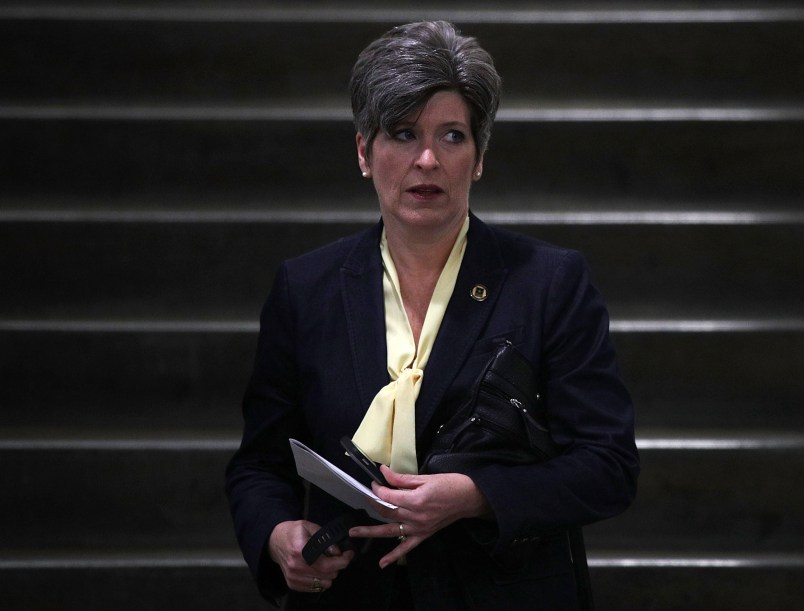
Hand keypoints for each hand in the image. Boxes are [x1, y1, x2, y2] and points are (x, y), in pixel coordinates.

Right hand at [268, 520, 354, 591]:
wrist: (274, 541)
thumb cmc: (293, 532)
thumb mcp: (309, 526)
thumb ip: (325, 538)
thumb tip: (337, 552)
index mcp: (300, 551)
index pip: (328, 564)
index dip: (343, 560)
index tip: (349, 554)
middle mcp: (296, 567)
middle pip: (328, 575)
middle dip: (337, 565)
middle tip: (337, 556)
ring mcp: (293, 578)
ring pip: (324, 584)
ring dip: (329, 574)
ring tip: (326, 562)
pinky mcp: (292, 584)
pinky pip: (315, 588)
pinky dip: (320, 579)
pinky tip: (317, 568)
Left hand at [348, 465, 490, 568]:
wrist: (468, 498)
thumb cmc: (449, 484)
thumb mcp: (425, 477)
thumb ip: (401, 478)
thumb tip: (383, 471)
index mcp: (415, 500)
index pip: (388, 496)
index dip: (378, 488)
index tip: (374, 482)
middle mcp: (415, 517)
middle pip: (386, 512)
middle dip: (373, 504)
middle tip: (365, 497)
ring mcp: (419, 528)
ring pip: (390, 530)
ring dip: (371, 532)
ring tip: (354, 532)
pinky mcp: (424, 535)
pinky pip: (406, 547)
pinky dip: (394, 556)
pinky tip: (382, 563)